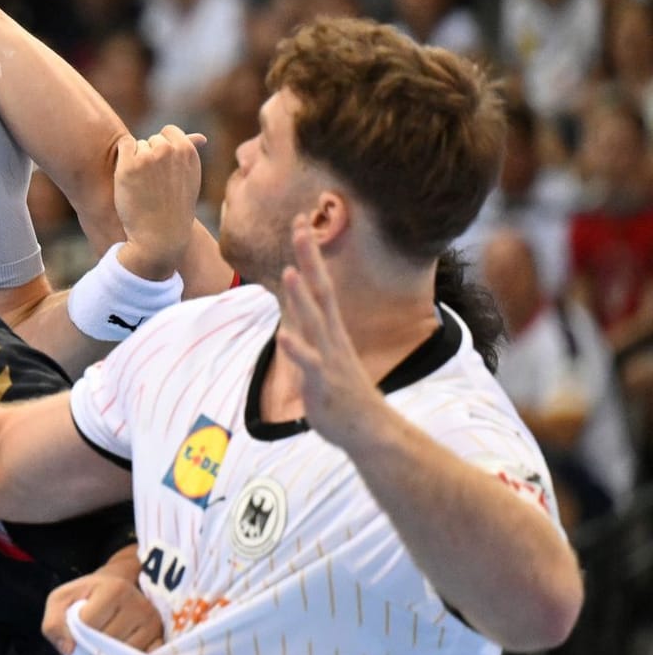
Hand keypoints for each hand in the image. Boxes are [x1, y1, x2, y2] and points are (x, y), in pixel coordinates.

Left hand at [42, 571, 163, 654]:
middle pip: (107, 642)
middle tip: (90, 637)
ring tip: (104, 643)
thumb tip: (69, 650)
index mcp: (115, 589)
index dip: (75, 632)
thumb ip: (54, 623)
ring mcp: (153, 623)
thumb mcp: (62, 600)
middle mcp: (139, 605)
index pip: (88, 624)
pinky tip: (118, 652)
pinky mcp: (161, 640)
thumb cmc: (86, 596)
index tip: (76, 628)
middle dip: (92, 646)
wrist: (117, 587)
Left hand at [113, 126, 205, 277]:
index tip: (162, 169)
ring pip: (137, 145)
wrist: (160, 236)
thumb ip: (190, 154)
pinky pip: (123, 146)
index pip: (170, 131)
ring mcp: (149, 156)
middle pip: (152, 139)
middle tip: (154, 183)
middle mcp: (171, 151)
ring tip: (144, 185)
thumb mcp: (190, 179)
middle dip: (149, 155)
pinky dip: (122, 159)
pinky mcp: (129, 165)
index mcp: (189, 152)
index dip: (162, 148)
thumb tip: (200, 137)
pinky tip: (129, 179)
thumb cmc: (174, 208)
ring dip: (136, 160)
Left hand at [275, 215, 387, 451]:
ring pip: (315, 323)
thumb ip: (309, 335)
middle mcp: (332, 337)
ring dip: (302, 299)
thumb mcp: (324, 356)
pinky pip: (311, 365)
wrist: (370, 432)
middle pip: (320, 290)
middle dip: (309, 258)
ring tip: (290, 272)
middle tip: (299, 226)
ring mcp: (330, 359)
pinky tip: (284, 337)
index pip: (320, 283)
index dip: (309, 254)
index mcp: (331, 329)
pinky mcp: (325, 383)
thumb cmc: (343, 393)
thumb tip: (292, 317)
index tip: (300, 222)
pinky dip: (298, 351)